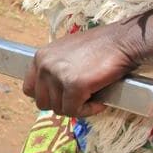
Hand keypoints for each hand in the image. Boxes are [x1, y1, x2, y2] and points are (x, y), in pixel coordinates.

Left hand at [23, 22, 143, 117]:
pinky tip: (99, 102)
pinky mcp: (74, 86)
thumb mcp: (67, 53)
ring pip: (59, 109)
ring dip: (77, 108)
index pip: (29, 89)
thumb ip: (56, 68)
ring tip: (92, 98)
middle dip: (62, 104)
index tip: (63, 96)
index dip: (47, 96)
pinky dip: (88, 111)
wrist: (123, 41)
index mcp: (40, 56)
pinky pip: (74, 111)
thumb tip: (54, 93)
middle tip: (80, 99)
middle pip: (42, 102)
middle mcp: (44, 65)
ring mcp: (58, 75)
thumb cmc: (101, 46)